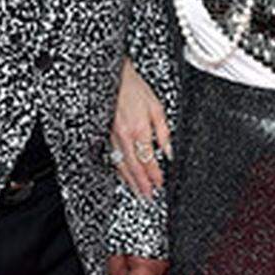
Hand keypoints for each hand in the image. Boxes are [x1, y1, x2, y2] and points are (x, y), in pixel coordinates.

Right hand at [110, 58, 171, 200]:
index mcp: (139, 129)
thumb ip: (164, 132)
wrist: (114, 77)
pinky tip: (123, 175)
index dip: (155, 174)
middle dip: (142, 184)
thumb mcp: (157, 107)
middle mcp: (124, 136)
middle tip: (148, 197)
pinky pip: (113, 156)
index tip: (160, 184)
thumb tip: (169, 151)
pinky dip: (119, 169)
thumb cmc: (135, 89)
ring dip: (130, 181)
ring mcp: (112, 136)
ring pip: (122, 164)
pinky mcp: (105, 134)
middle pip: (135, 167)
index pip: (149, 159)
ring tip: (137, 192)